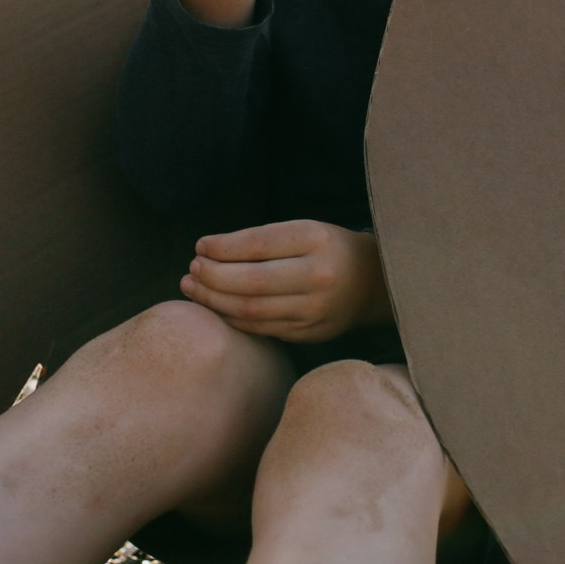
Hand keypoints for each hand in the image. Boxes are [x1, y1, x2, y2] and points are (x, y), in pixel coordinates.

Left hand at [180, 220, 389, 342]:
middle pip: (251, 282)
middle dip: (212, 277)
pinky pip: (262, 327)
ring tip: (193, 287)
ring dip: (215, 300)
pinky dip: (233, 318)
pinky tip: (216, 306)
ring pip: (252, 310)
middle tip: (191, 269)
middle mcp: (319, 276)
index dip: (221, 248)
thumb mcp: (303, 230)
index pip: (257, 245)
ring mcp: (316, 309)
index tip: (199, 246)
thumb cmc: (326, 249)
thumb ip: (261, 240)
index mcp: (316, 240)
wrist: (372, 282)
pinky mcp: (311, 333)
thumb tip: (208, 251)